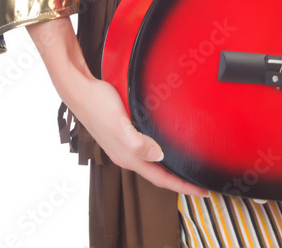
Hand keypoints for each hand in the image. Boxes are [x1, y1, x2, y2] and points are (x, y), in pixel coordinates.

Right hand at [71, 74, 208, 195]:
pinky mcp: (122, 135)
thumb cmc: (97, 104)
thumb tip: (158, 155)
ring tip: (186, 168)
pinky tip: (164, 145)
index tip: (202, 191)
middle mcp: (126, 155)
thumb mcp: (119, 123)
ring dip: (169, 167)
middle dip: (179, 181)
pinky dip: (159, 153)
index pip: (160, 178)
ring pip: (152, 163)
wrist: (79, 90)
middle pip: (158, 174)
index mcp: (127, 156)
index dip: (182, 186)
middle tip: (200, 183)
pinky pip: (145, 150)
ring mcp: (123, 147)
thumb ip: (137, 142)